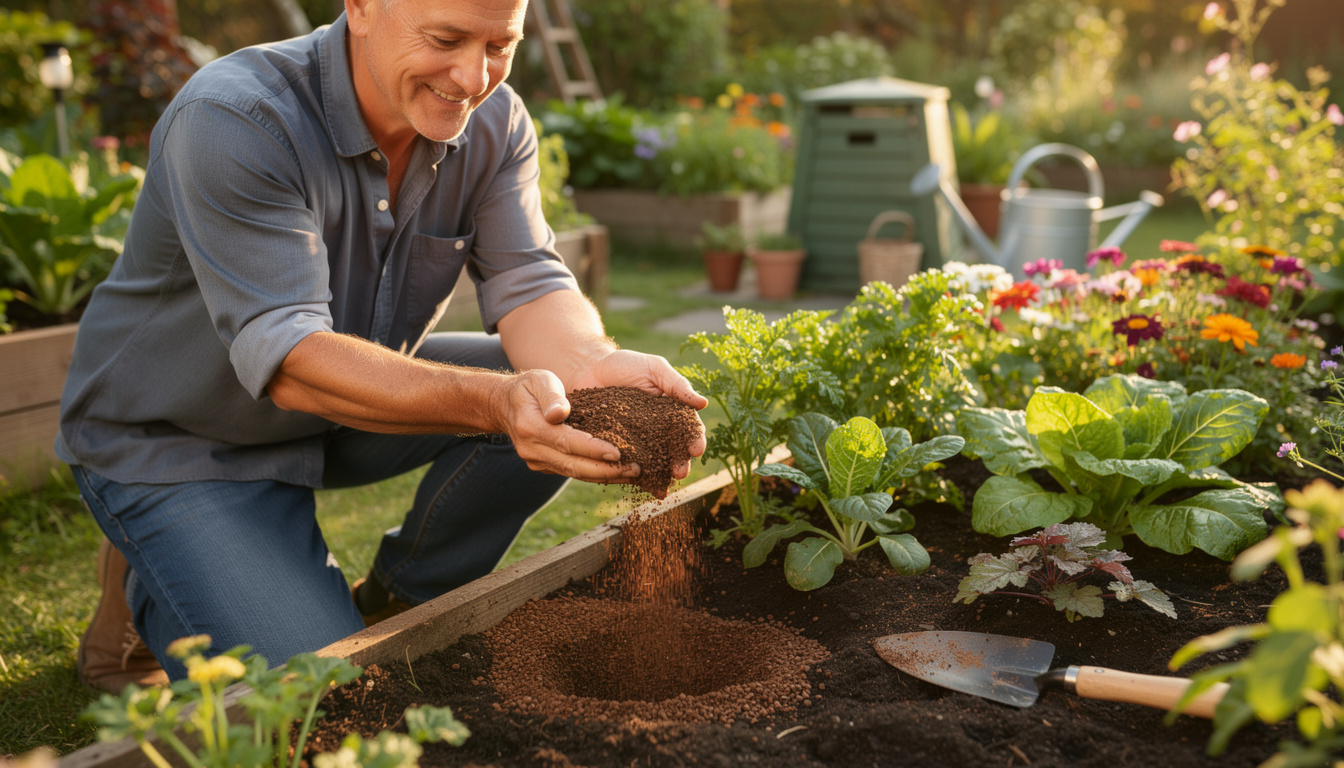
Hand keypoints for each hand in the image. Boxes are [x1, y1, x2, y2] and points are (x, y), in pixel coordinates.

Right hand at [493, 369, 642, 483]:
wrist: (503, 405)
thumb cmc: (528, 388)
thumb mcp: (539, 380)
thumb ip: (551, 395)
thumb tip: (559, 413)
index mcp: (531, 427)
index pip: (567, 442)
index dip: (593, 450)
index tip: (618, 454)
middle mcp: (532, 449)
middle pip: (574, 466)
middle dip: (606, 470)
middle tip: (635, 470)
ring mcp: (536, 461)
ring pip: (574, 474)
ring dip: (604, 476)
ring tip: (632, 474)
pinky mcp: (544, 466)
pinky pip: (571, 472)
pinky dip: (594, 473)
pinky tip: (616, 471)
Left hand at [569, 349, 708, 479]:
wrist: (588, 368)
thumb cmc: (625, 365)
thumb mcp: (654, 369)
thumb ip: (677, 385)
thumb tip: (703, 403)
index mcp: (672, 413)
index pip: (688, 429)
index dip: (695, 440)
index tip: (696, 448)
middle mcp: (658, 431)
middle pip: (674, 451)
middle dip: (680, 463)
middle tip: (680, 472)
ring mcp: (637, 442)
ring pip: (653, 462)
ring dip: (660, 474)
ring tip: (663, 484)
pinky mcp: (616, 448)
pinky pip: (625, 463)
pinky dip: (631, 474)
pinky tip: (636, 485)